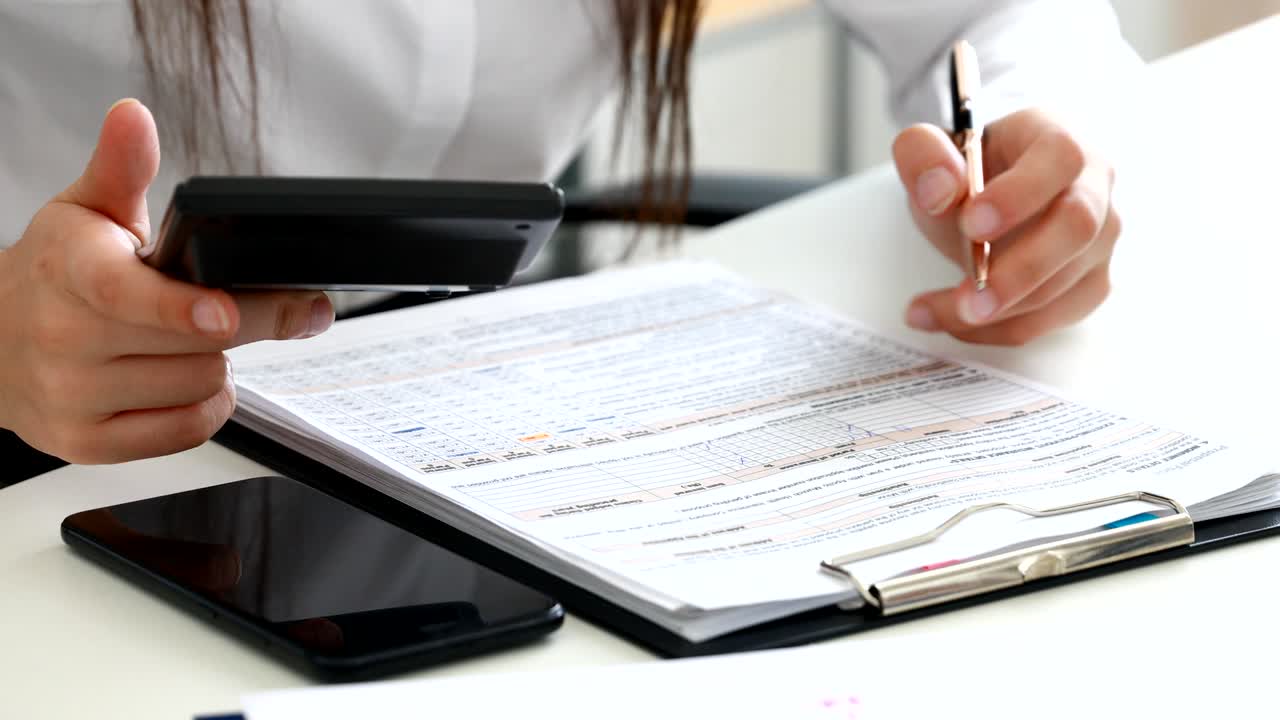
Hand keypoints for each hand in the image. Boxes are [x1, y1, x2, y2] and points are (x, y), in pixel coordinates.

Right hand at [0, 99, 333, 462]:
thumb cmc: (57, 274)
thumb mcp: (84, 211)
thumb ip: (120, 167)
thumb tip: (133, 117)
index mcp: (70, 272)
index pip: (129, 296)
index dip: (183, 308)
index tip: (225, 311)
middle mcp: (65, 339)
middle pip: (197, 346)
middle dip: (245, 321)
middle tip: (262, 304)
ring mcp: (75, 396)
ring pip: (201, 386)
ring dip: (218, 363)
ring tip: (195, 341)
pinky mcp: (90, 443)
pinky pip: (187, 432)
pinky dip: (206, 406)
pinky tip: (188, 379)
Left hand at [891, 108, 1118, 344]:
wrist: (980, 199)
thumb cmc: (966, 172)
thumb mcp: (930, 153)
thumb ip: (923, 156)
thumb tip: (937, 191)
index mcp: (1057, 139)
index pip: (1061, 156)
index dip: (1021, 193)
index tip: (972, 225)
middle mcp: (1092, 187)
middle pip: (1078, 228)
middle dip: (1020, 271)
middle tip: (966, 299)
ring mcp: (1097, 240)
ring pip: (1064, 284)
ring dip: (996, 312)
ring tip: (928, 312)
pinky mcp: (1087, 285)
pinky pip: (1049, 318)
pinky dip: (996, 330)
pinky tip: (950, 322)